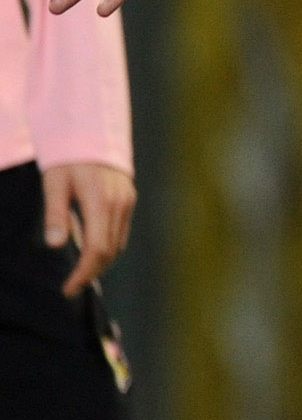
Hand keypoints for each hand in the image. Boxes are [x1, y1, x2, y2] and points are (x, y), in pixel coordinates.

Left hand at [41, 162, 135, 296]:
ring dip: (100, 261)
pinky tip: (88, 245)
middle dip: (91, 272)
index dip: (84, 273)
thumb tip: (56, 246)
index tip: (69, 288)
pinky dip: (107, 245)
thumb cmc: (67, 158)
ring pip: (118, 243)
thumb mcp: (54, 184)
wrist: (91, 130)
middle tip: (71, 285)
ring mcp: (127, 201)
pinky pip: (120, 231)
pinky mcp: (129, 199)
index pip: (97, 249)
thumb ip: (55, 215)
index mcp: (100, 201)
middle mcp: (119, 203)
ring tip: (78, 269)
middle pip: (110, 250)